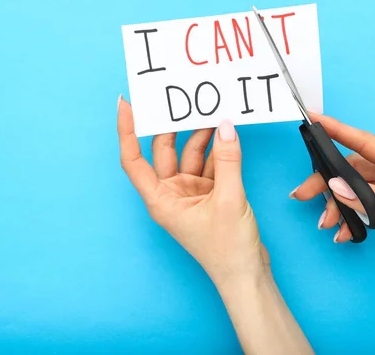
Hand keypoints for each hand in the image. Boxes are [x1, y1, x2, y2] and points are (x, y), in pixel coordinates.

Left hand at [117, 97, 312, 353]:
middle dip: (174, 126)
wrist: (247, 274)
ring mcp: (190, 193)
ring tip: (214, 112)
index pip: (133, 159)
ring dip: (202, 135)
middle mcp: (171, 194)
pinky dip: (219, 149)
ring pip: (190, 155)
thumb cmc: (227, 249)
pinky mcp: (209, 194)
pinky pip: (210, 163)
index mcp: (160, 199)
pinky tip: (227, 133)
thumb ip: (227, 160)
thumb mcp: (228, 199)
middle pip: (164, 150)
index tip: (127, 104)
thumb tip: (225, 127)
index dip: (126, 130)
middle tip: (183, 99)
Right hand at [293, 113, 374, 301]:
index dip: (337, 129)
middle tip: (302, 194)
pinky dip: (351, 215)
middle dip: (327, 181)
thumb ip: (373, 203)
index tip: (314, 119)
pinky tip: (344, 231)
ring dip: (338, 204)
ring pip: (355, 186)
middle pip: (354, 167)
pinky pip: (364, 202)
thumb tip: (339, 185)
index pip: (366, 142)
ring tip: (327, 223)